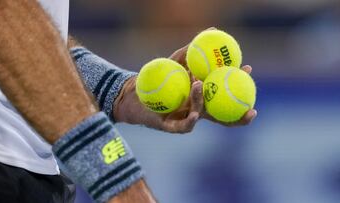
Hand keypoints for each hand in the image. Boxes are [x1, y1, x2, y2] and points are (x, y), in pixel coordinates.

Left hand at [113, 47, 256, 132]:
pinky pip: (184, 126)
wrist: (135, 93)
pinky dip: (191, 121)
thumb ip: (192, 49)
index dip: (240, 84)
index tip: (248, 69)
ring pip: (202, 115)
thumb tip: (211, 30)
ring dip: (203, 102)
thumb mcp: (175, 60)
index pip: (225, 92)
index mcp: (202, 96)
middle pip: (223, 114)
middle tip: (251, 107)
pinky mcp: (171, 127)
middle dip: (240, 114)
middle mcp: (198, 110)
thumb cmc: (158, 77)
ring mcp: (186, 119)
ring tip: (199, 84)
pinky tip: (196, 115)